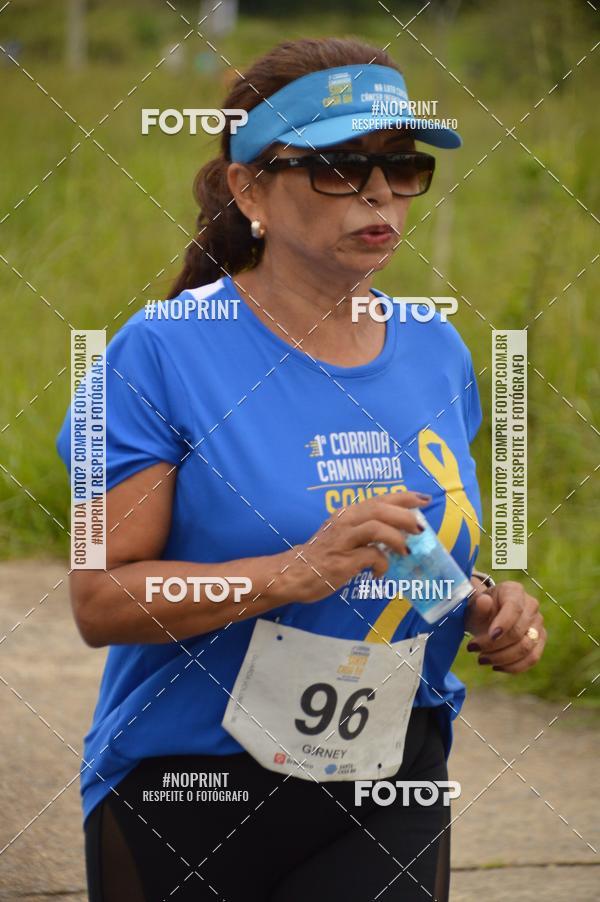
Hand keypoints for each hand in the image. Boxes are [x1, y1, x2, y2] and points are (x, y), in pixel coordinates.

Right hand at [283, 491, 431, 603]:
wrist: (295, 573)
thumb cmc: (324, 554)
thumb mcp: (345, 533)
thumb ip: (367, 528)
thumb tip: (400, 530)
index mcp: (348, 513)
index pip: (379, 498)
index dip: (404, 498)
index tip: (424, 499)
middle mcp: (345, 521)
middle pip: (380, 509)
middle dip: (405, 516)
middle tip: (420, 529)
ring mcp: (343, 540)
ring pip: (377, 527)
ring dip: (397, 538)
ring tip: (406, 550)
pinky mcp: (343, 560)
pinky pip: (372, 556)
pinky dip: (382, 563)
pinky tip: (380, 573)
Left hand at [464, 579, 545, 673]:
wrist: (486, 617)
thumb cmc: (478, 610)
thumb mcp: (472, 606)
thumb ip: (478, 605)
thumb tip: (484, 602)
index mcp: (514, 590)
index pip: (514, 608)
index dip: (503, 624)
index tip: (490, 636)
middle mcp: (531, 605)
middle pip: (519, 632)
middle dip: (494, 645)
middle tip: (472, 648)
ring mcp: (538, 623)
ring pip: (526, 647)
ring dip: (502, 658)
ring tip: (481, 659)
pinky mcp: (540, 640)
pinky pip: (533, 658)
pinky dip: (513, 666)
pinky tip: (495, 666)